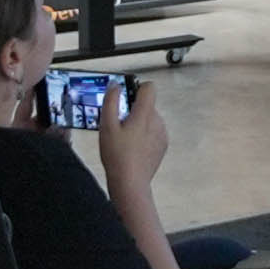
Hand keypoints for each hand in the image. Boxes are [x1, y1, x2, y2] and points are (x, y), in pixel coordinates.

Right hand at [97, 77, 170, 192]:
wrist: (130, 182)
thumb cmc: (117, 156)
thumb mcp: (106, 126)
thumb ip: (110, 101)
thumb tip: (115, 85)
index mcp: (145, 114)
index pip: (149, 88)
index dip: (136, 88)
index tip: (125, 98)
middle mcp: (157, 121)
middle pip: (147, 104)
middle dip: (134, 110)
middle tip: (119, 125)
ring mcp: (162, 133)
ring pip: (150, 118)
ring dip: (139, 122)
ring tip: (125, 139)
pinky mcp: (163, 144)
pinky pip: (154, 131)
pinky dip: (145, 134)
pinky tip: (133, 147)